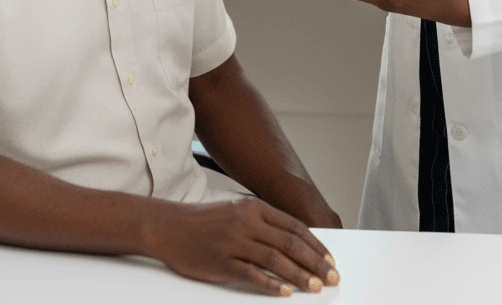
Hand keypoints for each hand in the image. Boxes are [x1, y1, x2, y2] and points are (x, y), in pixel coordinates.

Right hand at [149, 197, 339, 295]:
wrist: (170, 226)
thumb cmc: (205, 222)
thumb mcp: (237, 213)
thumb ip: (264, 224)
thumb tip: (295, 243)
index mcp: (254, 208)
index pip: (294, 227)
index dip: (315, 245)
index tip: (330, 260)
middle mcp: (247, 222)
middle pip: (290, 243)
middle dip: (315, 262)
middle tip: (332, 277)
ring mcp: (234, 242)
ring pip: (275, 260)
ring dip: (299, 275)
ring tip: (316, 287)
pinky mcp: (221, 262)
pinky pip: (252, 275)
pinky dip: (271, 285)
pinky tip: (285, 292)